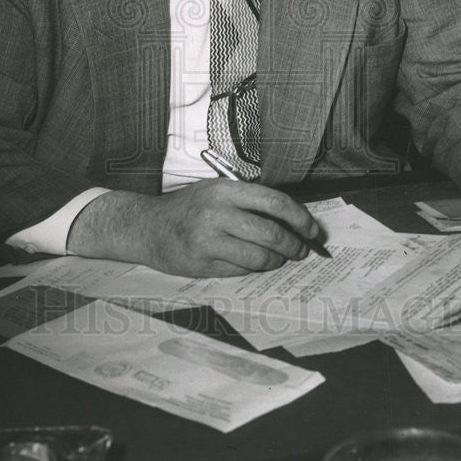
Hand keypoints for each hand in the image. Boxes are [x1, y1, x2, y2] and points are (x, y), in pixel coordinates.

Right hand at [67, 179, 320, 276]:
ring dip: (276, 261)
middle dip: (294, 246)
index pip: (275, 203)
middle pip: (272, 233)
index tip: (313, 230)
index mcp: (226, 190)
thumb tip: (293, 220)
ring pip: (260, 257)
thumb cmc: (189, 207)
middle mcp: (217, 213)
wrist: (147, 226)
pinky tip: (252, 264)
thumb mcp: (217, 191)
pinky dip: (253, 269)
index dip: (300, 218)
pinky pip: (241, 270)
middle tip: (300, 251)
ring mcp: (208, 240)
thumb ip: (249, 201)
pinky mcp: (202, 264)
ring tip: (277, 259)